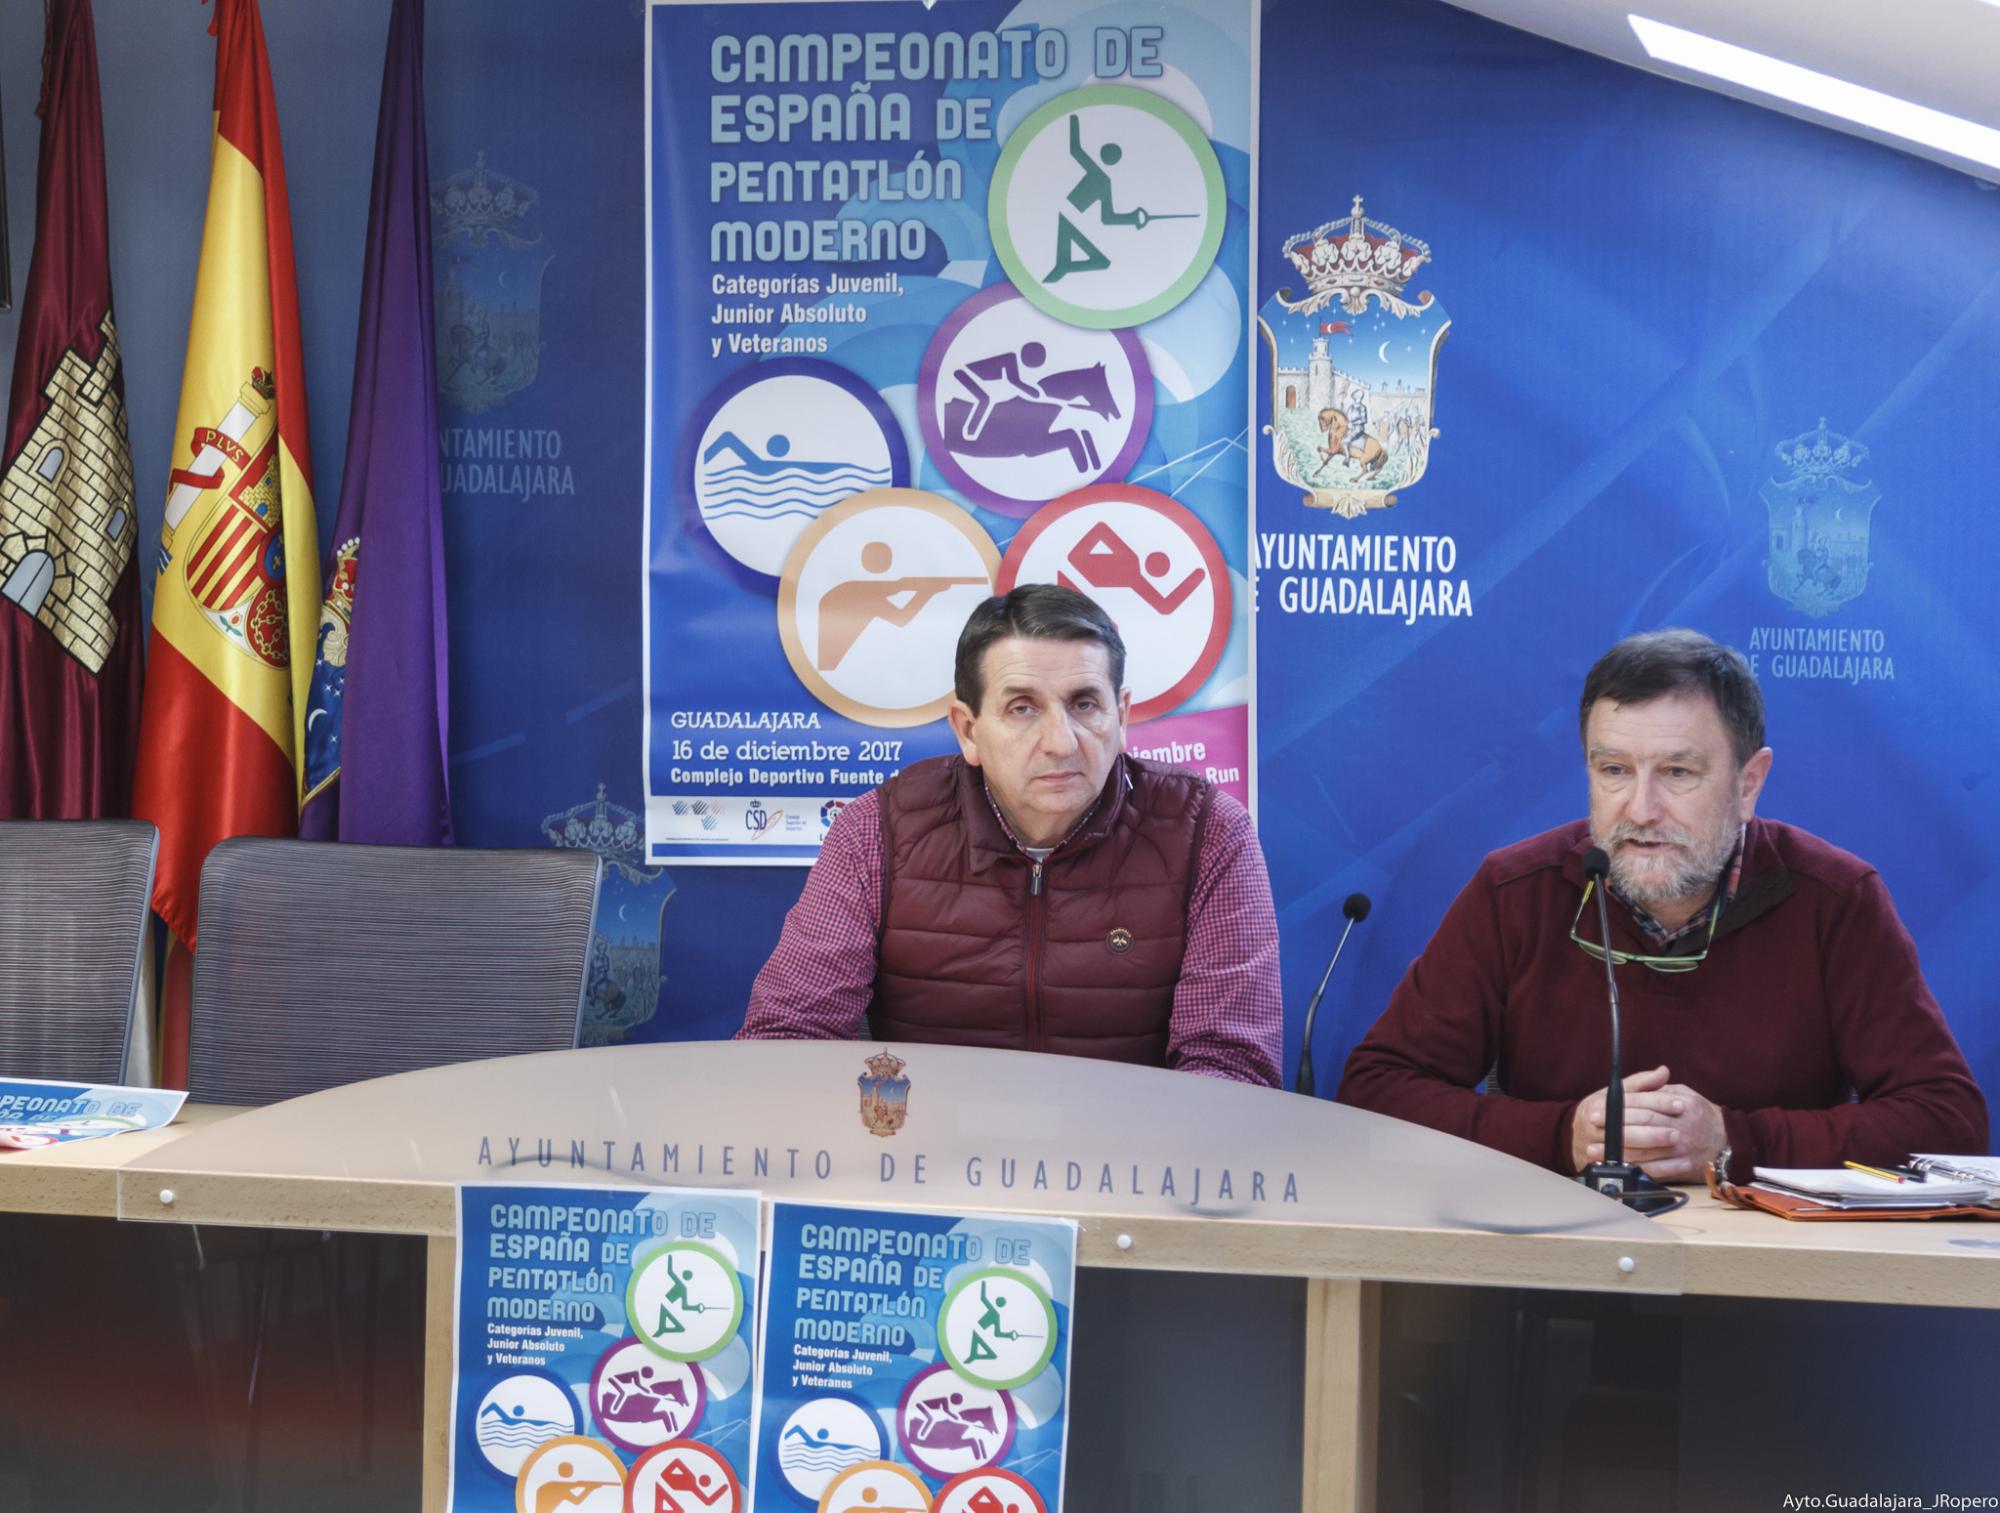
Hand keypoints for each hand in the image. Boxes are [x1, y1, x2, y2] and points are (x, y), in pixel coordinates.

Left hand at [1571, 1064, 1725, 1182]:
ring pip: (1647, 1150)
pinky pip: (1657, 1170)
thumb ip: (1660, 1087)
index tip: (1597, 1109)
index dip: (1618, 1106)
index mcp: (1682, 1104)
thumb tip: (1654, 1073)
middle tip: (1591, 1127)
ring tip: (1595, 1151)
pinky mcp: (1685, 1167)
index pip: (1644, 1103)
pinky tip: (1619, 1168)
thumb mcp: (1684, 1093)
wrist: (1728, 1140)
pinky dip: (1637, 1170)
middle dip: (1614, 1127)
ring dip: (1618, 1151)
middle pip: (1643, 1125)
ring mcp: (1684, 1149)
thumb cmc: (1700, 1114)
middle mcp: (1683, 1126)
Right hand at [1572, 1065, 1669, 1170]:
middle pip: (1630, 1129)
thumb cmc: (1601, 1112)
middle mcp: (1596, 1127)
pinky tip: (1673, 1165)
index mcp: (1599, 1105)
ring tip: (1679, 1148)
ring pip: (1632, 1151)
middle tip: (1679, 1132)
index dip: (1659, 1103)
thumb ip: (1641, 1083)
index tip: (1680, 1104)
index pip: (1633, 1103)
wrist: (1575, 1138)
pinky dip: (1655, 1169)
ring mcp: (1599, 1148)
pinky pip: (1634, 1168)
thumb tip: (1663, 1071)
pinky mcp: (1606, 1165)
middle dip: (1656, 1131)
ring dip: (1656, 1150)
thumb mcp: (1616, 1093)